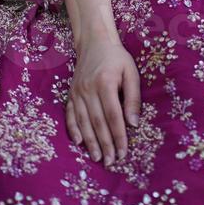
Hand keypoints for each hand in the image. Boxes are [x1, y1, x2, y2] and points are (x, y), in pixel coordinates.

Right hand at [65, 28, 140, 167]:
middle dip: (105, 144)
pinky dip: (73, 130)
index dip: (119, 136)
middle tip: (111, 162)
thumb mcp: (131, 72)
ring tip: (98, 157)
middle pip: (97, 123)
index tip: (124, 152)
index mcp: (105, 83)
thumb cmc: (116, 58)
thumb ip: (132, 97)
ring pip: (83, 122)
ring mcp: (77, 92)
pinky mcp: (71, 94)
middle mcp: (88, 90)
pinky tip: (79, 143)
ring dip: (90, 142)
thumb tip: (134, 124)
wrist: (94, 42)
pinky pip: (70, 115)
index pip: (113, 116)